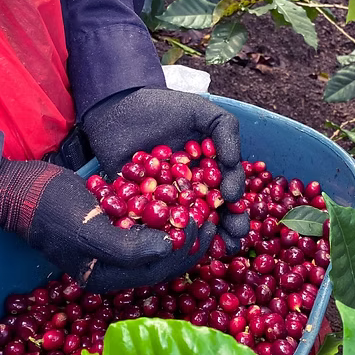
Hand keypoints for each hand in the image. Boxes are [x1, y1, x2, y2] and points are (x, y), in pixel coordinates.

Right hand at [0, 159, 210, 290]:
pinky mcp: (113, 224)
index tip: (205, 219)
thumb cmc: (51, 212)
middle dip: (191, 235)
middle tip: (210, 208)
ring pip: (160, 238)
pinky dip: (165, 210)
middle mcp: (115, 266)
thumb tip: (169, 248)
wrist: (21, 190)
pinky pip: (147, 222)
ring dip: (181, 222)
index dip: (189, 246)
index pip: (163, 268)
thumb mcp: (89, 231)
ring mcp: (114, 244)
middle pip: (166, 256)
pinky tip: (178, 192)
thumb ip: (128, 247)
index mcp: (110, 277)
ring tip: (200, 199)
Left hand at [83, 88, 248, 253]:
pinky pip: (152, 225)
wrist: (116, 108)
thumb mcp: (200, 112)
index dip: (237, 202)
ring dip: (199, 239)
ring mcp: (165, 201)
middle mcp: (190, 190)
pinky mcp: (139, 207)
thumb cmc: (161, 108)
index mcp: (207, 171)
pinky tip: (170, 244)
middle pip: (213, 215)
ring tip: (208, 247)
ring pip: (186, 225)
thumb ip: (225, 131)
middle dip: (226, 228)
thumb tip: (235, 164)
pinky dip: (161, 235)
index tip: (235, 203)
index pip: (229, 191)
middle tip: (233, 238)